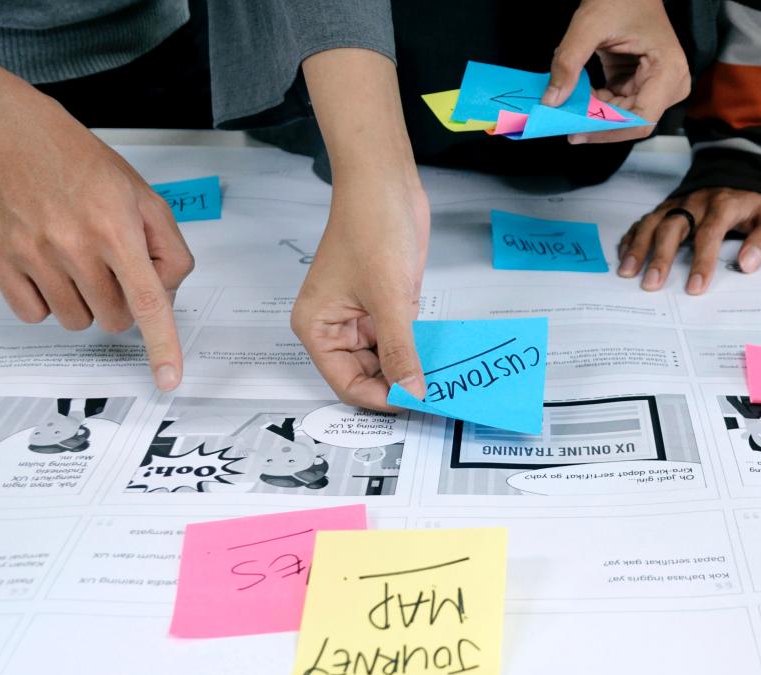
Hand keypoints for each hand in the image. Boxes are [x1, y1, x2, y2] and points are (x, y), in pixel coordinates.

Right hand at [0, 98, 191, 388]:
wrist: (14, 136)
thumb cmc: (84, 167)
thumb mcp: (145, 197)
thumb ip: (168, 250)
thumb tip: (164, 297)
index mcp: (116, 227)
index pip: (147, 300)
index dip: (162, 345)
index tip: (169, 379)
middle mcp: (73, 243)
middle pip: (114, 319)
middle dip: (121, 304)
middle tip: (110, 268)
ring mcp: (32, 253)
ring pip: (76, 322)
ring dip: (84, 303)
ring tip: (77, 260)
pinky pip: (34, 316)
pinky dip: (46, 302)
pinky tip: (48, 267)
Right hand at [297, 48, 427, 410]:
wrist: (385, 182)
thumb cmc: (372, 228)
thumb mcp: (389, 297)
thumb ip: (400, 350)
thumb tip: (412, 392)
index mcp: (318, 328)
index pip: (346, 383)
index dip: (379, 399)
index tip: (415, 405)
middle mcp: (335, 327)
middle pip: (366, 376)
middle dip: (398, 386)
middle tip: (436, 398)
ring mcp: (361, 317)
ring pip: (386, 360)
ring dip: (411, 370)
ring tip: (443, 382)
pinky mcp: (385, 305)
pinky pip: (400, 339)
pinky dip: (418, 350)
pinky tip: (441, 360)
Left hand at [543, 0, 689, 143]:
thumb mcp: (588, 25)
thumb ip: (568, 62)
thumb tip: (553, 100)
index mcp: (668, 71)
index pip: (641, 119)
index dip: (608, 131)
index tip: (577, 132)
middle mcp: (670, 84)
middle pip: (631, 121)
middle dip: (597, 121)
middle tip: (563, 118)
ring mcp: (658, 87)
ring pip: (622, 117)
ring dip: (593, 113)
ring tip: (567, 102)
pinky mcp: (642, 85)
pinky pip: (618, 106)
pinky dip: (596, 103)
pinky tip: (578, 93)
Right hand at [617, 188, 760, 293]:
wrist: (743, 168)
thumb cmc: (757, 199)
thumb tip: (747, 265)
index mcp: (723, 205)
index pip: (709, 234)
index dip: (702, 262)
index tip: (696, 288)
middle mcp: (696, 202)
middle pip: (673, 227)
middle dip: (660, 257)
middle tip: (652, 284)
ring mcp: (678, 203)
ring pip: (653, 222)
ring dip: (638, 247)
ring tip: (627, 272)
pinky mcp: (668, 205)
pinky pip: (645, 219)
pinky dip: (632, 237)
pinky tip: (624, 256)